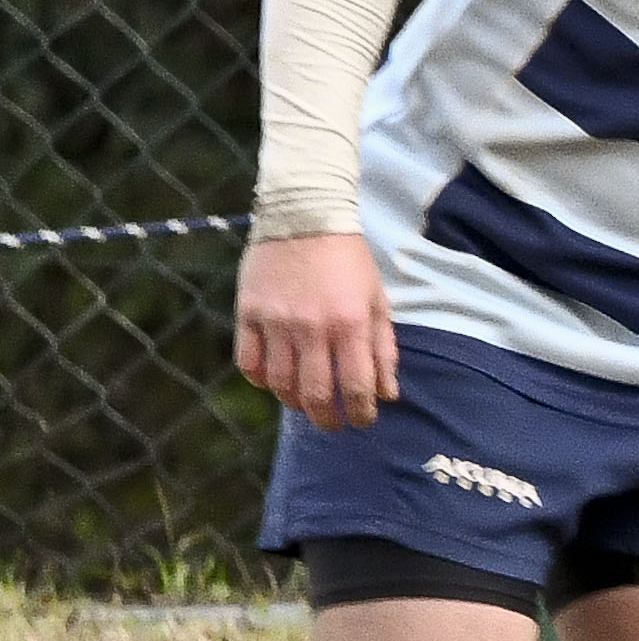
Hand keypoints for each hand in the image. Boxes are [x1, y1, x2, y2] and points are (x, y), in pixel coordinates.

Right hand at [237, 232, 398, 429]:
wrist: (305, 217)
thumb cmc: (348, 260)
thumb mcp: (377, 299)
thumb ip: (383, 347)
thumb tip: (388, 393)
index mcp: (350, 324)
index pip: (356, 386)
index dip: (361, 412)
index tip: (363, 421)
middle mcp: (312, 328)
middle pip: (314, 394)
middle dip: (327, 418)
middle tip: (333, 424)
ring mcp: (276, 322)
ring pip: (279, 384)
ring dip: (294, 402)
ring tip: (305, 404)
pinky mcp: (248, 314)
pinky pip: (249, 363)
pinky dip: (261, 380)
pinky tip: (275, 381)